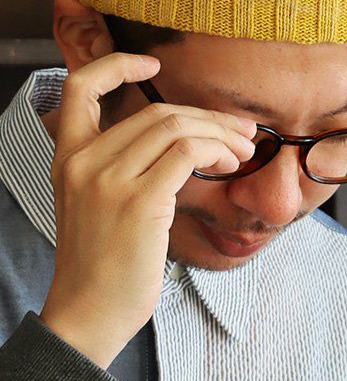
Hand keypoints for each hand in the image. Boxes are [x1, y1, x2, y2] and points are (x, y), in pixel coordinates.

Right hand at [39, 52, 256, 368]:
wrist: (89, 314)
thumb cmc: (105, 259)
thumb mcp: (98, 200)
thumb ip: (126, 163)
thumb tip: (186, 135)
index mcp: (69, 157)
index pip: (78, 88)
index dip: (117, 66)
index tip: (153, 67)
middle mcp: (83, 161)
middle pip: (158, 112)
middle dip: (209, 117)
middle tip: (241, 130)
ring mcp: (108, 180)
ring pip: (177, 126)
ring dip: (221, 135)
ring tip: (243, 151)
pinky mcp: (138, 200)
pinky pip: (188, 152)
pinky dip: (217, 151)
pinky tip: (229, 165)